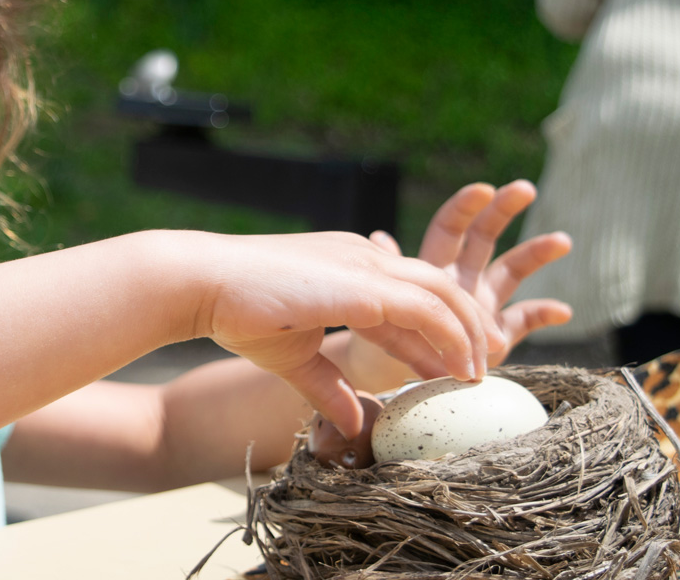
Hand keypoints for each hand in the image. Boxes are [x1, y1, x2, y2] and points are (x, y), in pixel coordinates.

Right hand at [193, 231, 503, 438]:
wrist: (203, 283)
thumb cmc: (236, 311)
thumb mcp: (294, 357)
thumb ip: (328, 386)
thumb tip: (353, 424)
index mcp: (347, 265)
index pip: (405, 300)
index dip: (430, 338)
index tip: (446, 373)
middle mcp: (364, 256)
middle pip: (436, 288)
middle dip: (464, 329)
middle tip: (476, 373)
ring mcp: (367, 263)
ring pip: (443, 293)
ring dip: (467, 334)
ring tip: (476, 375)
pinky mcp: (365, 282)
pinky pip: (428, 308)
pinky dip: (451, 337)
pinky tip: (459, 369)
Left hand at [368, 180, 571, 372]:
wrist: (392, 374)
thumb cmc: (380, 333)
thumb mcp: (384, 299)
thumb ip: (389, 269)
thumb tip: (380, 236)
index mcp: (432, 267)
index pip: (449, 228)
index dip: (465, 208)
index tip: (483, 189)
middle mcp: (461, 278)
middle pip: (484, 235)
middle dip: (504, 209)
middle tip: (524, 189)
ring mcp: (482, 304)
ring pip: (512, 270)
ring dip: (536, 253)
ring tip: (562, 240)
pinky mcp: (498, 334)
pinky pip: (524, 320)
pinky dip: (544, 314)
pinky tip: (562, 310)